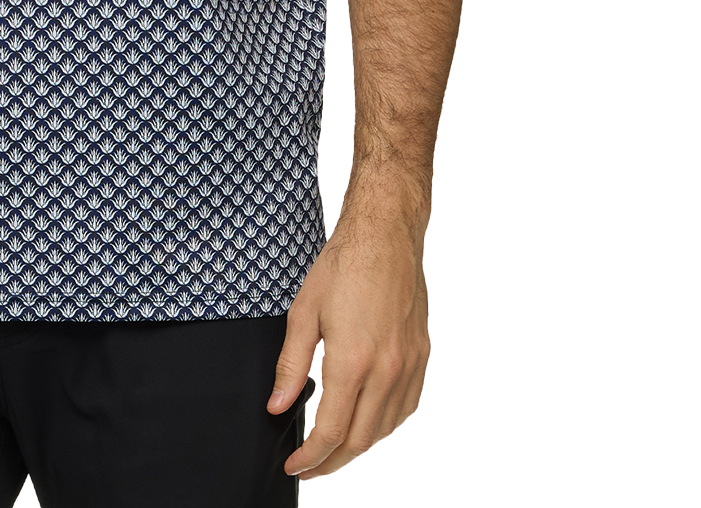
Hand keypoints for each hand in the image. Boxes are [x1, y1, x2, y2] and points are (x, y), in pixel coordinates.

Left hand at [267, 209, 429, 479]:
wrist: (386, 236)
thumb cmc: (343, 265)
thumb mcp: (303, 312)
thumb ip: (290, 365)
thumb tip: (278, 405)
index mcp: (353, 361)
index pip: (331, 432)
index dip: (310, 457)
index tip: (295, 465)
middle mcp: (387, 370)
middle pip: (360, 441)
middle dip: (332, 461)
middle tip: (310, 464)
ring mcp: (409, 366)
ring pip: (385, 429)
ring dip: (358, 446)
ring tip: (334, 446)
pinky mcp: (422, 357)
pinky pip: (406, 408)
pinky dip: (385, 424)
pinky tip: (368, 420)